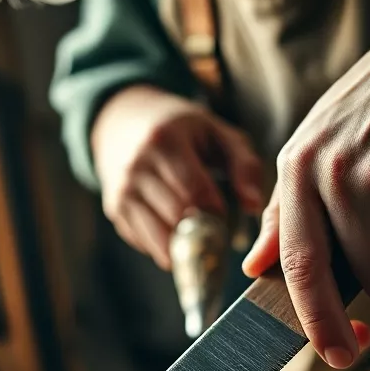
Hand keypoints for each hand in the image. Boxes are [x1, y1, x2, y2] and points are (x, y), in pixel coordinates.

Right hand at [92, 85, 264, 268]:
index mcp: (164, 141)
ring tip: (200, 236)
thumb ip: (245, 164)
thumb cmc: (182, 130)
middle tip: (218, 233)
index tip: (226, 216)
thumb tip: (254, 206)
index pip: (196, 193)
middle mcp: (136, 168)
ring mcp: (121, 192)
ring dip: (186, 247)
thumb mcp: (217, 133)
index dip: (217, 213)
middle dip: (204, 233)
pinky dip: (167, 246)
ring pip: (160, 240)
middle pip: (178, 220)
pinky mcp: (115, 212)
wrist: (123, 123)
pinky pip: (147, 245)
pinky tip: (175, 229)